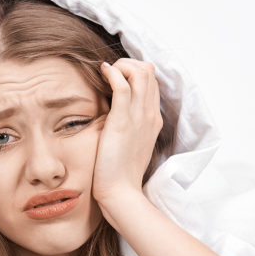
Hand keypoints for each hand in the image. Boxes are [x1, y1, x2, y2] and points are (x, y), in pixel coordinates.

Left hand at [93, 58, 162, 209]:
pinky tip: (102, 74)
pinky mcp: (123, 121)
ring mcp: (139, 116)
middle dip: (129, 63)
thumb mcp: (129, 144)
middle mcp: (149, 114)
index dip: (135, 72)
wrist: (121, 192)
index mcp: (152, 120)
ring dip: (122, 64)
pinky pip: (122, 84)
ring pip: (140, 72)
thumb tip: (112, 113)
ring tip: (106, 73)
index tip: (117, 78)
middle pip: (149, 71)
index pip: (152, 82)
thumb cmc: (119, 172)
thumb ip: (127, 126)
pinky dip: (113, 72)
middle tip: (111, 73)